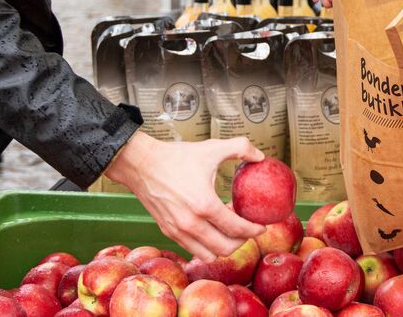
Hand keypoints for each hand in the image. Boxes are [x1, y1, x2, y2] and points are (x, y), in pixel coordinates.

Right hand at [104, 133, 263, 259]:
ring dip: (223, 246)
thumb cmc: (175, 157)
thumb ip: (241, 148)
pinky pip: (192, 249)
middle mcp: (191, 223)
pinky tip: (211, 229)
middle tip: (248, 229)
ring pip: (209, 254)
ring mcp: (178, 230)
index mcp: (205, 205)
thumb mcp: (212, 148)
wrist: (141, 164)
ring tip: (229, 230)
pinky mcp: (168, 231)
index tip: (262, 225)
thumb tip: (260, 156)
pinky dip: (206, 245)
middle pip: (226, 248)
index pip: (237, 228)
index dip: (254, 230)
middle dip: (242, 241)